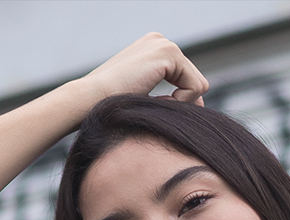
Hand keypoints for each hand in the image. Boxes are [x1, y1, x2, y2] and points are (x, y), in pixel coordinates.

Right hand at [79, 33, 209, 106]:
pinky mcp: (168, 53)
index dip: (177, 102)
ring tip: (153, 104)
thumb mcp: (144, 100)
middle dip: (180, 103)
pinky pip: (196, 87)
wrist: (89, 100)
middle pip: (194, 81)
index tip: (153, 108)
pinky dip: (181, 102)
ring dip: (179, 104)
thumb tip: (201, 105)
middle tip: (154, 108)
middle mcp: (160, 41)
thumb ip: (170, 98)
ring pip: (198, 85)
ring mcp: (165, 44)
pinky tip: (157, 101)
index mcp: (152, 49)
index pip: (184, 79)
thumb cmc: (109, 107)